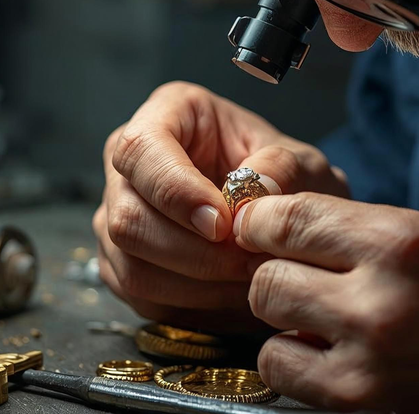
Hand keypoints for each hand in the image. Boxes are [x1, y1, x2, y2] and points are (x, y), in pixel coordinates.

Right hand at [93, 81, 348, 332]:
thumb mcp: (300, 162)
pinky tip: (231, 295)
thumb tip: (251, 194)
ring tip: (248, 280)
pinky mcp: (124, 266)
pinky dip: (190, 305)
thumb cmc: (286, 177)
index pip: (141, 150)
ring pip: (133, 266)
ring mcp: (117, 217)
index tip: (222, 224)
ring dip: (196, 284)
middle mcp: (129, 166)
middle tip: (249, 263)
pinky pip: (142, 298)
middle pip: (128, 218)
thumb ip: (282, 169)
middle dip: (193, 252)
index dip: (175, 192)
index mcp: (167, 114)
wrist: (287, 217)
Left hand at [234, 194, 418, 411]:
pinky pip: (286, 376)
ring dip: (283, 324)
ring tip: (319, 323)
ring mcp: (367, 359)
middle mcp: (380, 296)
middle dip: (275, 273)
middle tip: (297, 279)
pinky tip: (331, 359)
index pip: (292, 217)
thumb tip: (310, 224)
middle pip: (268, 275)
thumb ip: (377, 233)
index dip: (261, 220)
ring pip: (268, 326)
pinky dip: (296, 367)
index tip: (256, 225)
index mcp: (407, 241)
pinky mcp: (359, 406)